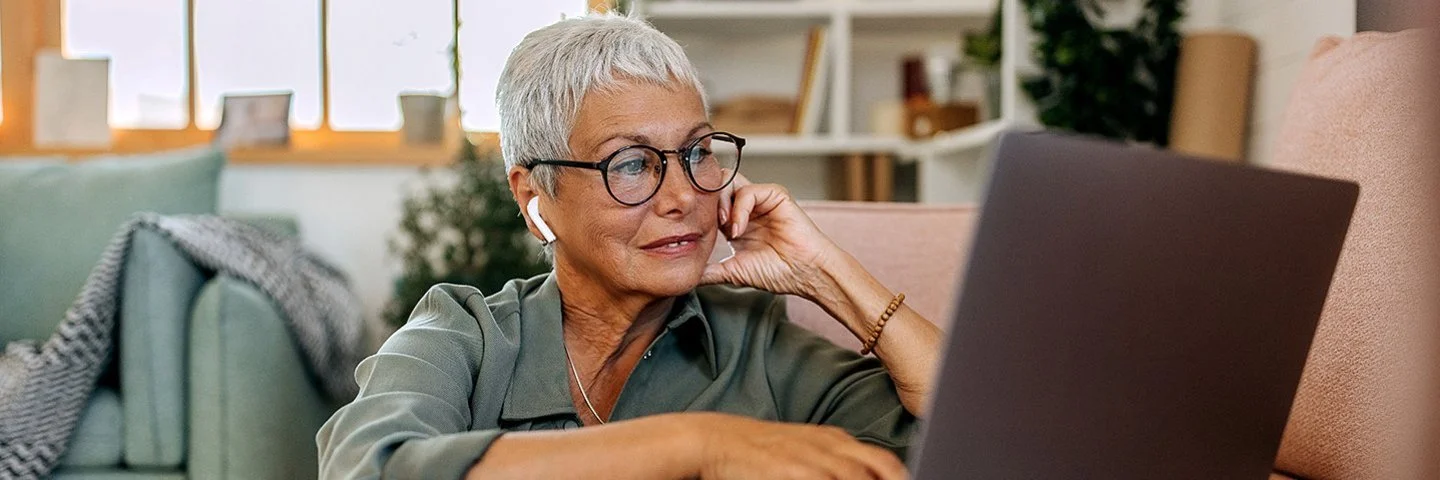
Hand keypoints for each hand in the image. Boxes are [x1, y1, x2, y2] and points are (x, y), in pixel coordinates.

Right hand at [687, 412, 906, 479]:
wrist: (716, 440)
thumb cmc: (760, 453)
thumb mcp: (805, 450)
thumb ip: (836, 463)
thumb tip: (866, 476)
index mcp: (837, 441)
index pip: (886, 463)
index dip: (902, 479)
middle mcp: (832, 449)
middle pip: (883, 471)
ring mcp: (815, 463)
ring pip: (859, 479)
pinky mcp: (796, 474)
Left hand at [701, 174, 840, 298]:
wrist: (804, 273)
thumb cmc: (777, 273)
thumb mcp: (734, 272)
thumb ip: (711, 272)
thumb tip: (688, 279)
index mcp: (735, 222)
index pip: (708, 204)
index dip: (698, 213)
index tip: (692, 231)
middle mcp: (746, 208)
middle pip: (715, 186)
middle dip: (706, 202)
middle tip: (708, 225)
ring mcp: (760, 200)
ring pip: (728, 182)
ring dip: (721, 203)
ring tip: (725, 227)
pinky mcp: (775, 195)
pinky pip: (749, 190)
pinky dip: (739, 208)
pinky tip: (739, 228)